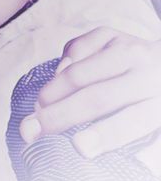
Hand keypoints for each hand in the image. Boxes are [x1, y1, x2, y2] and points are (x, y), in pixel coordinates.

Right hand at [19, 26, 160, 169]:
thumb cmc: (150, 99)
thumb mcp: (149, 118)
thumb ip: (122, 126)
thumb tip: (79, 143)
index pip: (132, 121)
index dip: (104, 135)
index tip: (78, 147)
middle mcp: (147, 72)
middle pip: (97, 97)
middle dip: (59, 115)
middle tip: (31, 129)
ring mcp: (126, 48)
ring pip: (79, 72)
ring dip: (52, 92)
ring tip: (38, 107)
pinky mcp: (109, 33)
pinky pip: (75, 49)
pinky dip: (61, 66)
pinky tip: (57, 80)